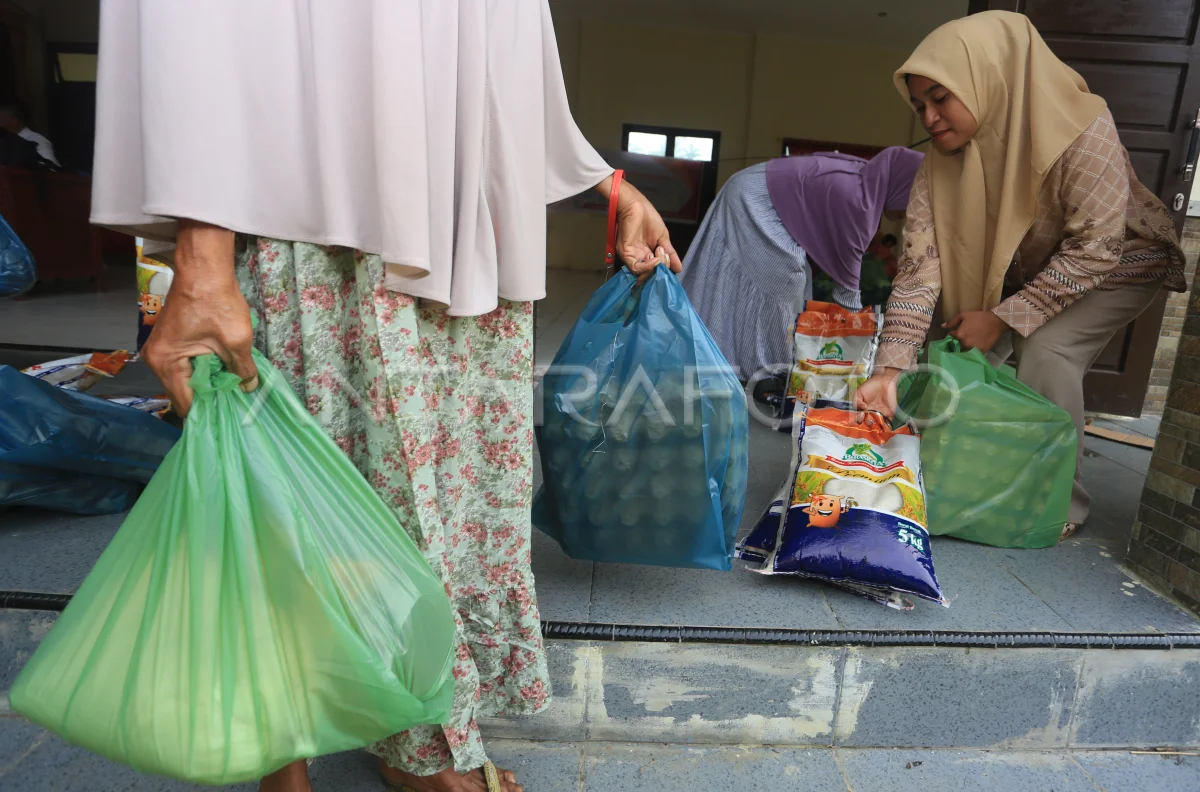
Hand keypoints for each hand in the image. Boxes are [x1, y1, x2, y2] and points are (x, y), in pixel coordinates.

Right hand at [141, 222, 257, 417]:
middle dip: (207, 399)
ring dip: (206, 384)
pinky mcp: (171, 341)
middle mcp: (157, 359)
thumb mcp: (237, 339)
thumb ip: (243, 369)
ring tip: (230, 393)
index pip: (185, 402)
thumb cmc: (217, 301)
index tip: (227, 419)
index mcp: (167, 362)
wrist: (204, 267)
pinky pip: (185, 365)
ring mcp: (161, 349)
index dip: (206, 412)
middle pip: (183, 392)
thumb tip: (249, 389)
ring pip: (185, 379)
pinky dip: (202, 370)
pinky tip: (222, 373)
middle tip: (233, 407)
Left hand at [596, 174, 681, 274]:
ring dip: (656, 267)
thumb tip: (679, 268)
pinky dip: (648, 266)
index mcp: (647, 254)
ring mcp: (632, 256)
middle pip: (650, 274)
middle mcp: (639, 258)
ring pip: (643, 274)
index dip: (665, 269)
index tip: (671, 261)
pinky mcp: (626, 254)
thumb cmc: (648, 218)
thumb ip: (670, 254)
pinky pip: (636, 268)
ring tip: (660, 253)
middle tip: (666, 256)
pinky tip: (656, 259)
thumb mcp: (663, 239)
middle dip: (662, 268)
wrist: (637, 206)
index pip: (656, 270)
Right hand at [854, 368, 900, 421]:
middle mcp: (872, 413)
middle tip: (868, 419)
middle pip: (868, 422)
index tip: (861, 415)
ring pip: (877, 424)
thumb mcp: (859, 392)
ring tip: (874, 422)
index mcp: (864, 409)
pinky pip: (888, 424)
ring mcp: (881, 414)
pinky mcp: (890, 414)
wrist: (886, 380)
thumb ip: (856, 402)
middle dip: (867, 423)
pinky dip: (886, 427)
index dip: (859, 419)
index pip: (860, 418)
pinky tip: (883, 426)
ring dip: (875, 426)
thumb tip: (862, 409)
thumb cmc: (871, 385)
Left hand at [943, 310, 1008, 352]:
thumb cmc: (979, 317)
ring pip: (964, 351)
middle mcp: (964, 343)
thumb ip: (952, 322)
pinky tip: (974, 347)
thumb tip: (942, 326)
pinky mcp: (981, 352)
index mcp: (959, 335)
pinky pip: (973, 354)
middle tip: (962, 339)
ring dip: (964, 348)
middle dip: (957, 343)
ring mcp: (972, 349)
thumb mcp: (964, 315)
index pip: (950, 337)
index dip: (952, 335)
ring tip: (968, 344)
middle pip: (956, 345)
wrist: (995, 321)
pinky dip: (972, 352)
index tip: (954, 334)